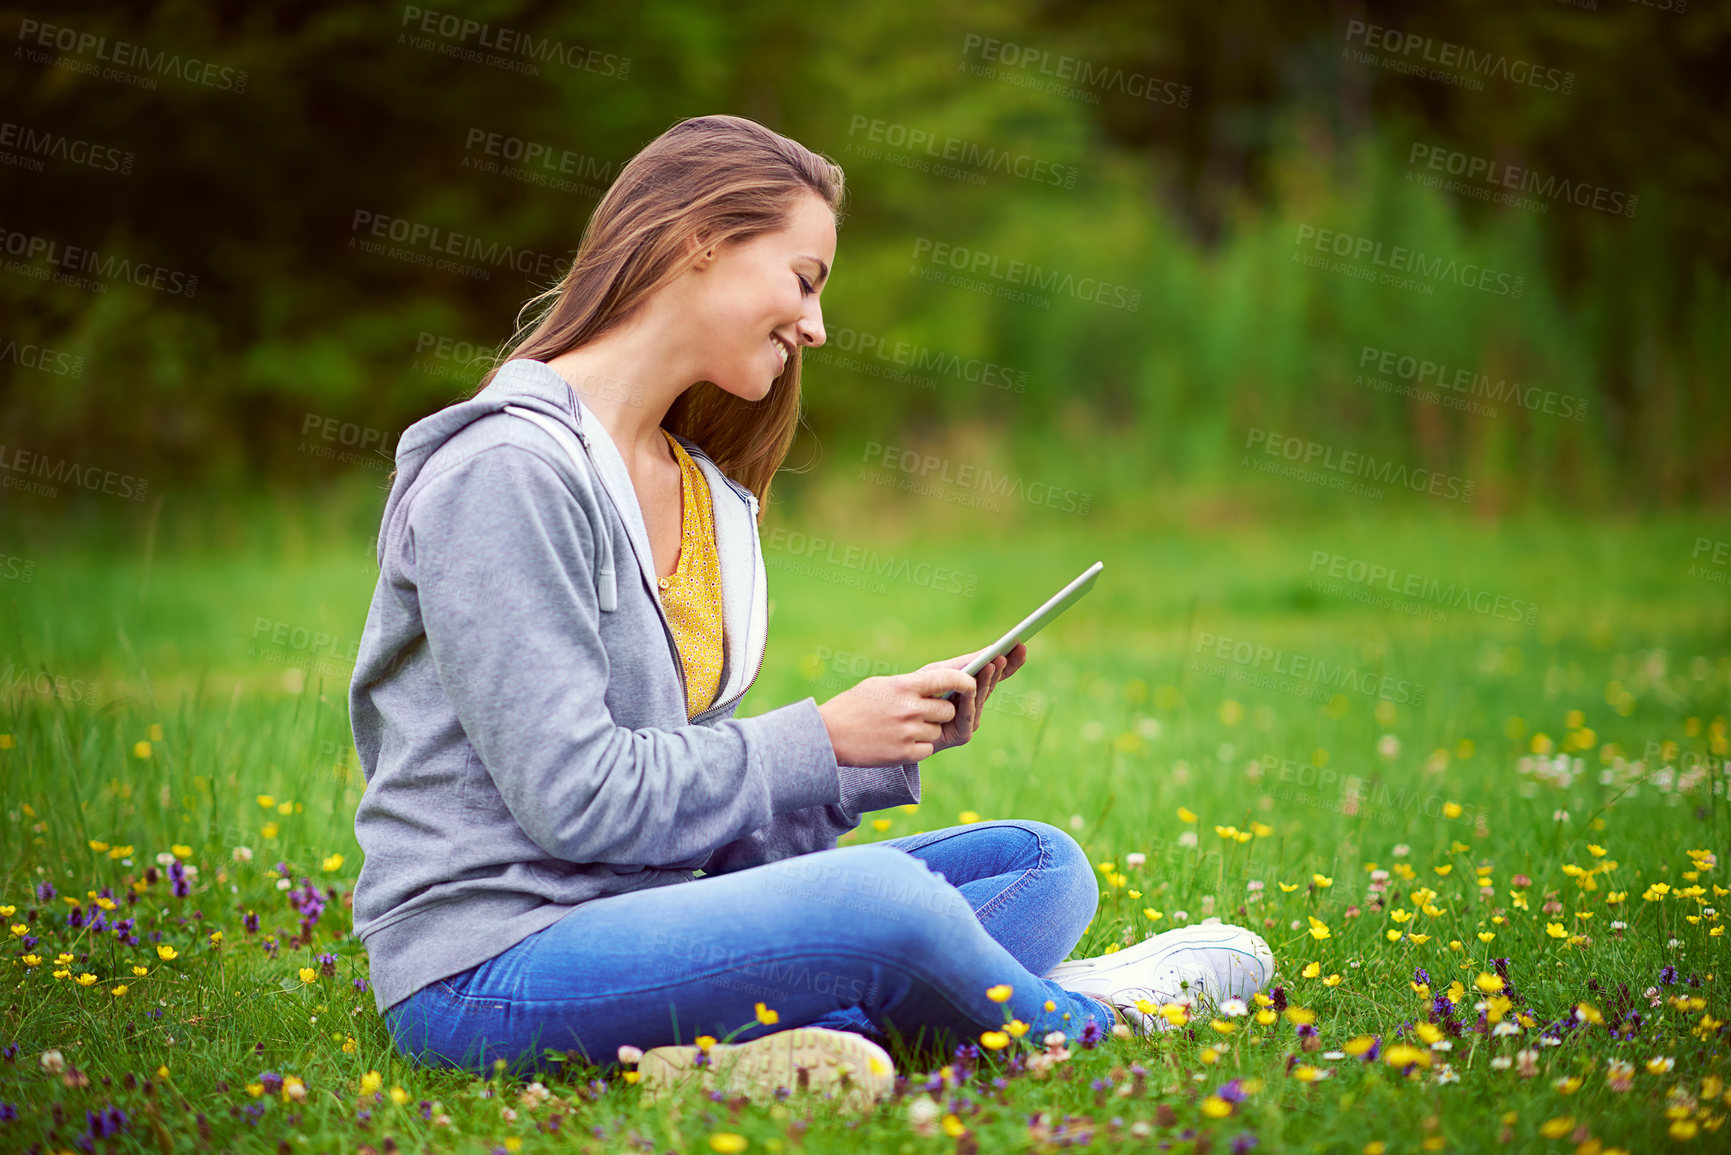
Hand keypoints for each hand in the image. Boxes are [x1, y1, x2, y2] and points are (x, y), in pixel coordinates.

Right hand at [815, 642, 1026, 765]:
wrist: (828, 735)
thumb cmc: (855, 705)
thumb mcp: (882, 685)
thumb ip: (913, 684)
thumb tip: (946, 679)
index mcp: (904, 685)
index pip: (949, 678)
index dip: (966, 679)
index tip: (973, 681)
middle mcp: (909, 708)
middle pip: (948, 709)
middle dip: (940, 711)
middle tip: (921, 711)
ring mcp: (908, 732)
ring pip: (938, 730)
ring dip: (928, 730)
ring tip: (901, 727)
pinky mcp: (904, 754)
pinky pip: (928, 748)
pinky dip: (918, 746)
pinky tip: (897, 741)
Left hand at [925, 642, 1024, 756]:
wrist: (896, 721)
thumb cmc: (917, 692)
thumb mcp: (939, 672)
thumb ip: (963, 664)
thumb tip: (991, 649)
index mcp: (971, 688)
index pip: (995, 674)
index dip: (1010, 661)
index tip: (1021, 644)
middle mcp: (974, 704)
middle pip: (991, 684)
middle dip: (1001, 668)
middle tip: (1006, 652)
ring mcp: (971, 720)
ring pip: (981, 697)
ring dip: (987, 680)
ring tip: (993, 662)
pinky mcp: (962, 734)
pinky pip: (968, 714)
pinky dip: (970, 700)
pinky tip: (972, 687)